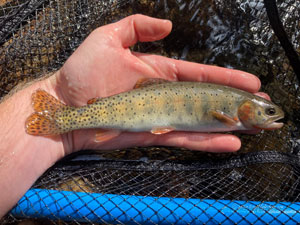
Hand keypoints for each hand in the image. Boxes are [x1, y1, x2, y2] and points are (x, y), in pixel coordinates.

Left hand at [52, 14, 263, 152]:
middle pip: (205, 100)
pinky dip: (207, 141)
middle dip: (234, 104)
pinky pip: (185, 139)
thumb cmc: (83, 71)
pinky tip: (230, 142)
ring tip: (254, 128)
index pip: (198, 75)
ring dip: (227, 125)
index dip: (224, 78)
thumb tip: (168, 25)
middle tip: (261, 108)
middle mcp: (164, 96)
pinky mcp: (154, 134)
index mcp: (159, 73)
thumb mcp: (108, 38)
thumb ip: (138, 26)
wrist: (66, 104)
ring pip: (200, 122)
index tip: (249, 82)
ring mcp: (161, 117)